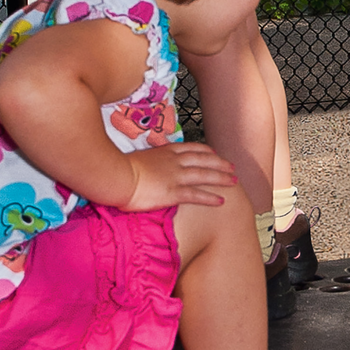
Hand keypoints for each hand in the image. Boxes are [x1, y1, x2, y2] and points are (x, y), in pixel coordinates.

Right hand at [121, 141, 237, 210]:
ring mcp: (175, 176)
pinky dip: (211, 197)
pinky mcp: (173, 192)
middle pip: (203, 159)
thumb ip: (145, 162)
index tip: (213, 151)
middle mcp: (173, 161)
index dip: (205, 150)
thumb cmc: (117, 168)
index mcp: (164, 151)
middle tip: (232, 166)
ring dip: (221, 177)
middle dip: (220, 162)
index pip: (190, 148)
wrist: (115, 175)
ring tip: (234, 181)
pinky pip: (197, 195)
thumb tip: (142, 166)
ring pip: (205, 175)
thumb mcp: (134, 159)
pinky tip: (221, 201)